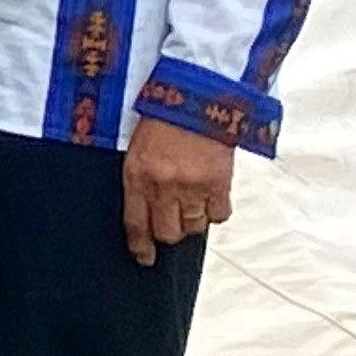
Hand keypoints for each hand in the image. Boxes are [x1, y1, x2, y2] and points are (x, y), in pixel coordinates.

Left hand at [119, 115, 237, 267]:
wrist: (196, 96)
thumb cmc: (163, 119)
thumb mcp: (138, 148)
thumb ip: (141, 179)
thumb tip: (148, 210)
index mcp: (137, 176)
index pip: (136, 224)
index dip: (140, 247)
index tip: (144, 258)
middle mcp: (163, 186)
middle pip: (167, 232)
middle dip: (169, 233)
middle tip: (173, 221)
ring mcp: (192, 186)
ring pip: (193, 227)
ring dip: (193, 222)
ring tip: (193, 205)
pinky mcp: (219, 182)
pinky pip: (219, 215)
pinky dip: (216, 212)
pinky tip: (212, 199)